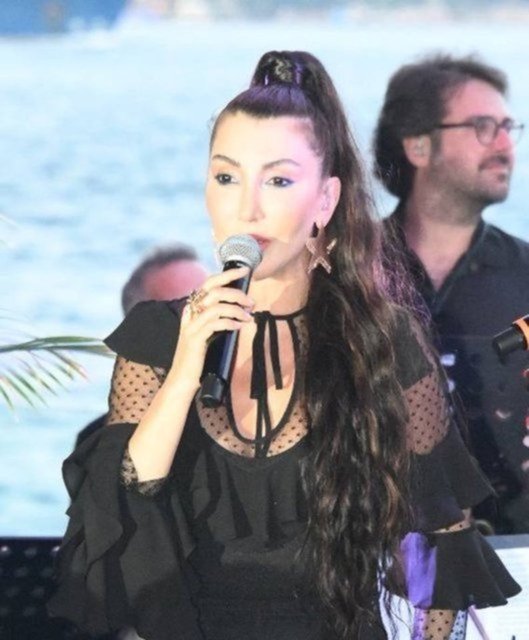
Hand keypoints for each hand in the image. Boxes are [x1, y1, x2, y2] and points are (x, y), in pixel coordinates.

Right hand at [167, 266, 253, 390]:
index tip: (245, 270)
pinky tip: (239, 327)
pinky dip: (230, 322)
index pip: (209, 283)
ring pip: (216, 306)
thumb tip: (240, 308)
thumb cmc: (197, 357)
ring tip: (248, 317)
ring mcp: (191, 326)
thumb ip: (217, 318)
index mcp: (192, 309)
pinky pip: (215, 323)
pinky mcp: (195, 339)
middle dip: (236, 293)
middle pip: (214, 290)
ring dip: (236, 309)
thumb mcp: (207, 333)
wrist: (182, 379)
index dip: (227, 275)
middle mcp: (190, 313)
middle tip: (251, 302)